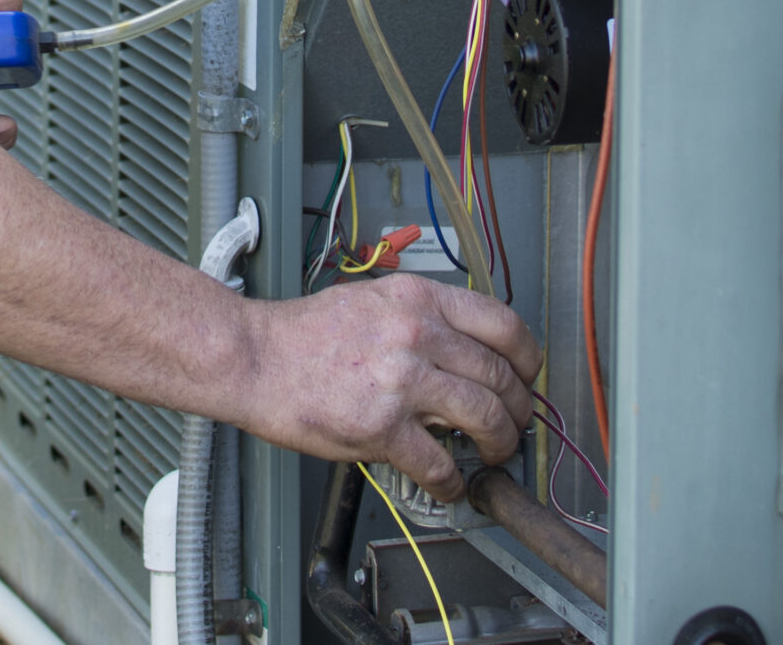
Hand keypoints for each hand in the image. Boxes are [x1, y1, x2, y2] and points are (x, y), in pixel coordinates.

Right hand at [237, 274, 540, 501]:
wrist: (253, 357)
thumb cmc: (301, 334)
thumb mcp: (372, 301)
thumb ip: (420, 319)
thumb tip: (460, 349)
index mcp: (418, 299)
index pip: (504, 325)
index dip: (528, 359)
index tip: (526, 377)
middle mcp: (417, 333)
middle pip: (501, 376)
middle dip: (517, 411)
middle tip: (513, 426)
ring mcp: (401, 380)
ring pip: (484, 418)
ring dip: (498, 445)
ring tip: (492, 456)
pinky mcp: (381, 426)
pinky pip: (439, 463)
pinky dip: (451, 481)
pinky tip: (447, 484)